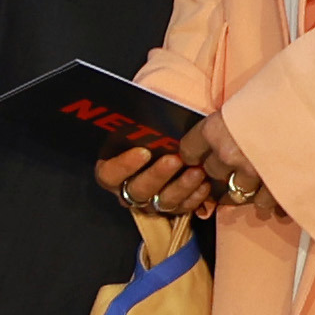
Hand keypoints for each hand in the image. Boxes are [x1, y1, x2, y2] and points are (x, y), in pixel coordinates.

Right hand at [99, 112, 261, 222]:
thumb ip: (136, 125)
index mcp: (113, 170)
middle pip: (138, 191)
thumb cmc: (154, 133)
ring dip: (180, 187)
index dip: (123, 166)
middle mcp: (130, 190)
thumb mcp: (139, 126)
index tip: (143, 151)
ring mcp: (152, 202)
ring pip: (163, 202)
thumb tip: (136, 107)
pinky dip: (195, 197)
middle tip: (174, 159)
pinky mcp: (175, 207)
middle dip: (157, 175)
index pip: (109, 175)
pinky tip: (205, 183)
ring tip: (197, 171)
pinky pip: (184, 207)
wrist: (175, 144)